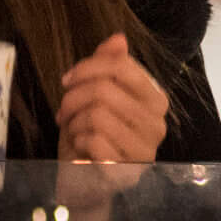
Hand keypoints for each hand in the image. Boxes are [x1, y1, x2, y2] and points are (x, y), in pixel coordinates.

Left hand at [57, 33, 169, 162]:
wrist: (85, 182)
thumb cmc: (91, 136)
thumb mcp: (95, 96)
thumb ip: (108, 66)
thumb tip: (119, 38)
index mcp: (155, 99)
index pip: (122, 67)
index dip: (88, 68)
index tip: (67, 80)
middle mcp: (157, 123)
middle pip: (105, 89)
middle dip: (74, 98)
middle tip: (64, 111)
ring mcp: (146, 150)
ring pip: (98, 114)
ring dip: (75, 122)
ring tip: (74, 130)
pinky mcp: (128, 171)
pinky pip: (94, 140)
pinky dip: (78, 141)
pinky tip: (80, 148)